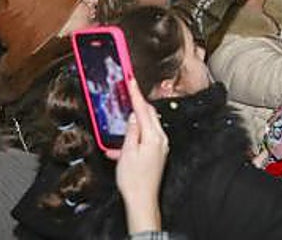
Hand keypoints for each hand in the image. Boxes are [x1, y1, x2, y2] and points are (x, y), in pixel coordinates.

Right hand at [109, 78, 167, 234]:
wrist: (142, 200)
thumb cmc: (134, 179)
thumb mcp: (127, 152)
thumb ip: (131, 131)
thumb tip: (134, 116)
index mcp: (153, 136)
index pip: (144, 109)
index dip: (136, 94)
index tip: (131, 80)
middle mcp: (161, 139)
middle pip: (149, 115)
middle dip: (138, 105)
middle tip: (128, 94)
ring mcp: (161, 146)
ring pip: (147, 126)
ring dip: (134, 124)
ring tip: (120, 126)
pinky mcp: (158, 153)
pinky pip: (146, 138)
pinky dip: (134, 138)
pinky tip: (120, 147)